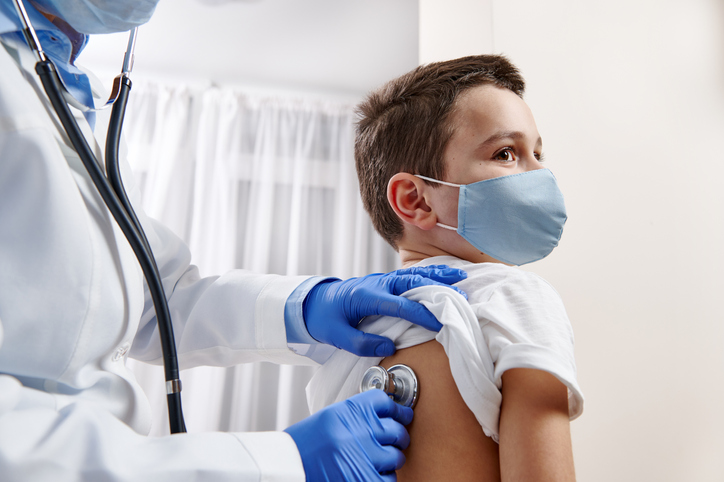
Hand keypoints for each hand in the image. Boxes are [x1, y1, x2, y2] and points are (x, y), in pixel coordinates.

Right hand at [284, 389, 412, 481]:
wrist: (289, 466)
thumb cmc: (307, 443)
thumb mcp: (331, 418)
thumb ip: (358, 416)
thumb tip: (387, 417)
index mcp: (350, 411)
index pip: (386, 403)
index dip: (398, 410)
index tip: (402, 415)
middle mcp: (360, 431)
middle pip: (396, 430)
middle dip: (398, 437)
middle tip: (394, 441)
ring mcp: (365, 457)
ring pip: (396, 457)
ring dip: (389, 460)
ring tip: (375, 460)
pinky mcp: (366, 479)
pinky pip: (389, 479)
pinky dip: (383, 478)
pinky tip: (370, 473)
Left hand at [304, 265, 466, 356]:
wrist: (313, 302)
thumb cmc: (324, 318)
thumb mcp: (337, 336)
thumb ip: (362, 343)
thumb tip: (389, 347)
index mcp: (366, 297)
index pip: (400, 305)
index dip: (422, 314)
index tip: (440, 323)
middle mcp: (377, 284)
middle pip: (412, 283)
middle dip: (437, 290)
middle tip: (461, 298)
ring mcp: (381, 280)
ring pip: (413, 275)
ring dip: (437, 277)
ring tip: (460, 280)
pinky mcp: (384, 282)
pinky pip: (409, 275)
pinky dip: (428, 275)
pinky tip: (444, 277)